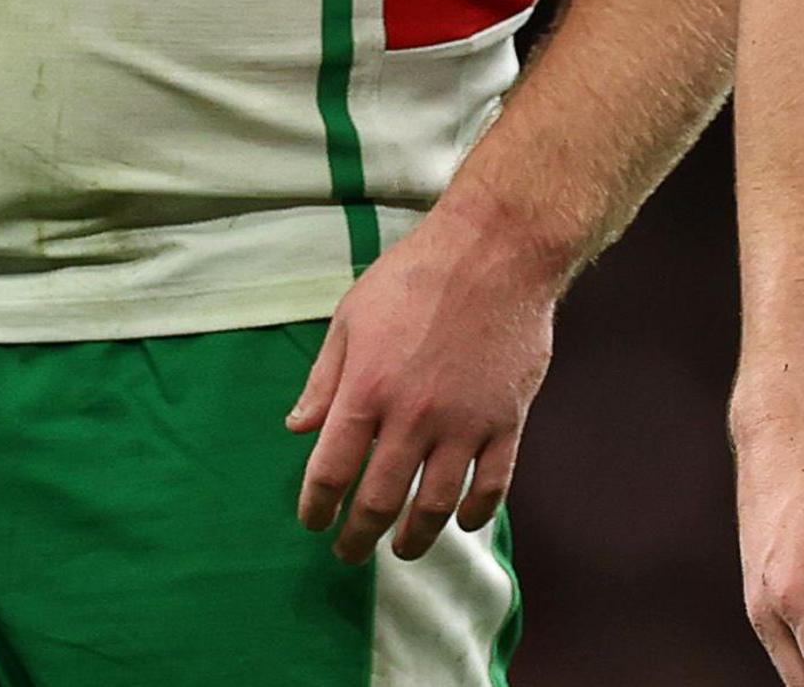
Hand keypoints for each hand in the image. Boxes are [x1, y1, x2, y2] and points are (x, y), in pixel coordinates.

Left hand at [285, 206, 557, 562]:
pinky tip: (464, 522)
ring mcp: (464, 423)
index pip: (330, 471)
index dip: (317, 507)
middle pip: (380, 501)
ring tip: (403, 550)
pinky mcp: (506, 420)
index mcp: (367, 389)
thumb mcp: (351, 316)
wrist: (496, 250)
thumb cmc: (416, 275)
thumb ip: (324, 378)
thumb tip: (297, 428)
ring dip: (415, 538)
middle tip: (349, 553)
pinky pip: (492, 485)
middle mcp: (413, 416)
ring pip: (436, 505)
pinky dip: (477, 513)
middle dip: (358, 537)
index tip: (313, 522)